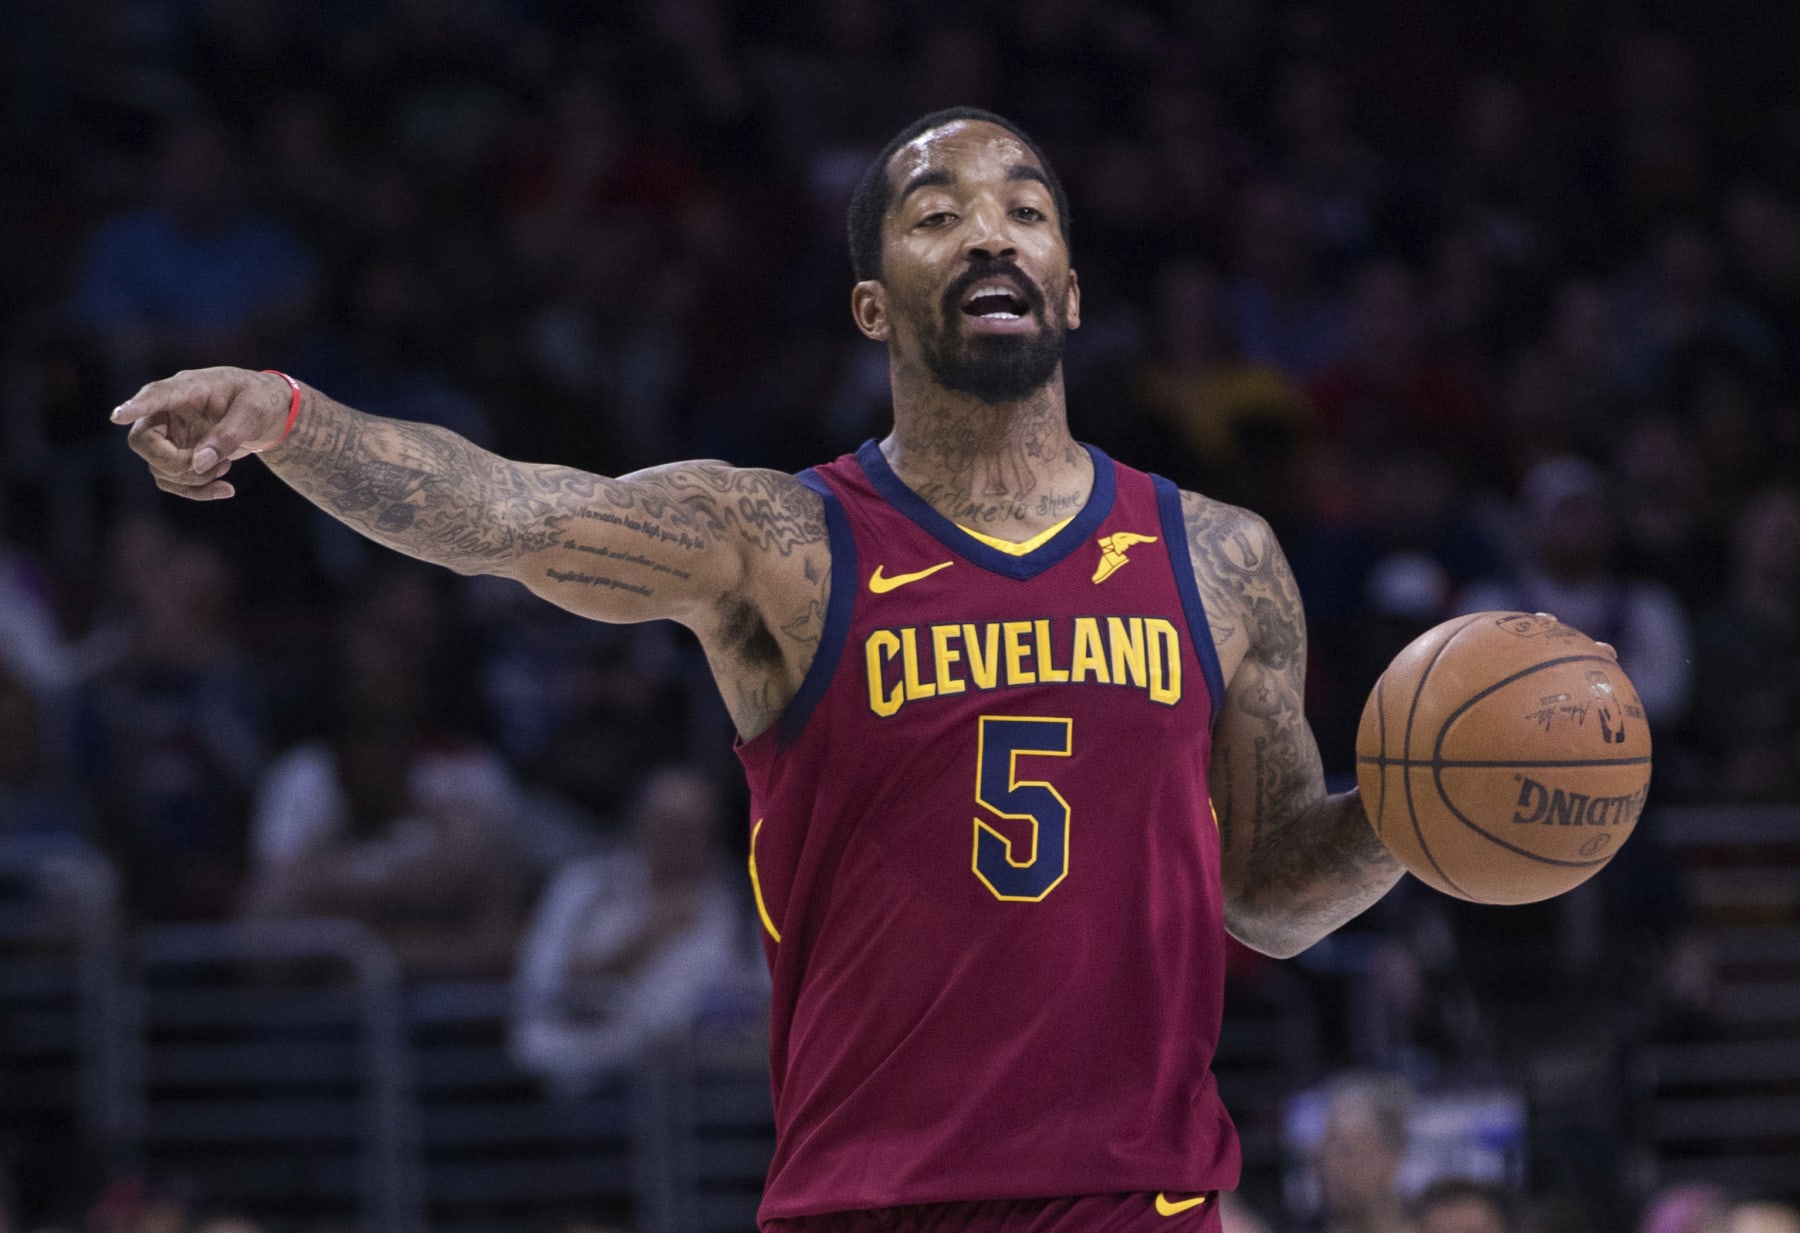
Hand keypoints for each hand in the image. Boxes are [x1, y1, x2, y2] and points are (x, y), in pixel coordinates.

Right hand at [110, 367, 296, 499]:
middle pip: (143, 441)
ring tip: (226, 467)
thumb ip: (228, 435)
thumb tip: (198, 464)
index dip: (136, 407)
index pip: (155, 395)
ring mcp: (170, 434)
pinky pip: (171, 481)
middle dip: (175, 463)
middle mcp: (169, 411)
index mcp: (187, 387)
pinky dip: (196, 491)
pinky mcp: (177, 455)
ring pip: (158, 467)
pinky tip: (226, 489)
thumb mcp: (254, 413)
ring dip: (192, 479)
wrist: (270, 412)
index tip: (117, 416)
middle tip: (213, 465)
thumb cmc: (261, 401)